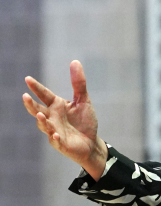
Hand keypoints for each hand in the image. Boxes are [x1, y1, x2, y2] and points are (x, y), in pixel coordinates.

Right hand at [22, 60, 107, 179]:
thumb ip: (78, 83)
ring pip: (44, 125)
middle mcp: (52, 117)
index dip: (36, 87)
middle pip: (37, 110)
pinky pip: (56, 142)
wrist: (91, 143)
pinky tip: (56, 135)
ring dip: (41, 121)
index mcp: (56, 105)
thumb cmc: (85, 121)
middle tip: (25, 96)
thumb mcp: (83, 100)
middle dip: (30, 105)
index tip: (28, 79)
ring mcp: (54, 131)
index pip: (44, 94)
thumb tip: (75, 61)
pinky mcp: (61, 144)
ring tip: (40, 115)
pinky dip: (55, 138)